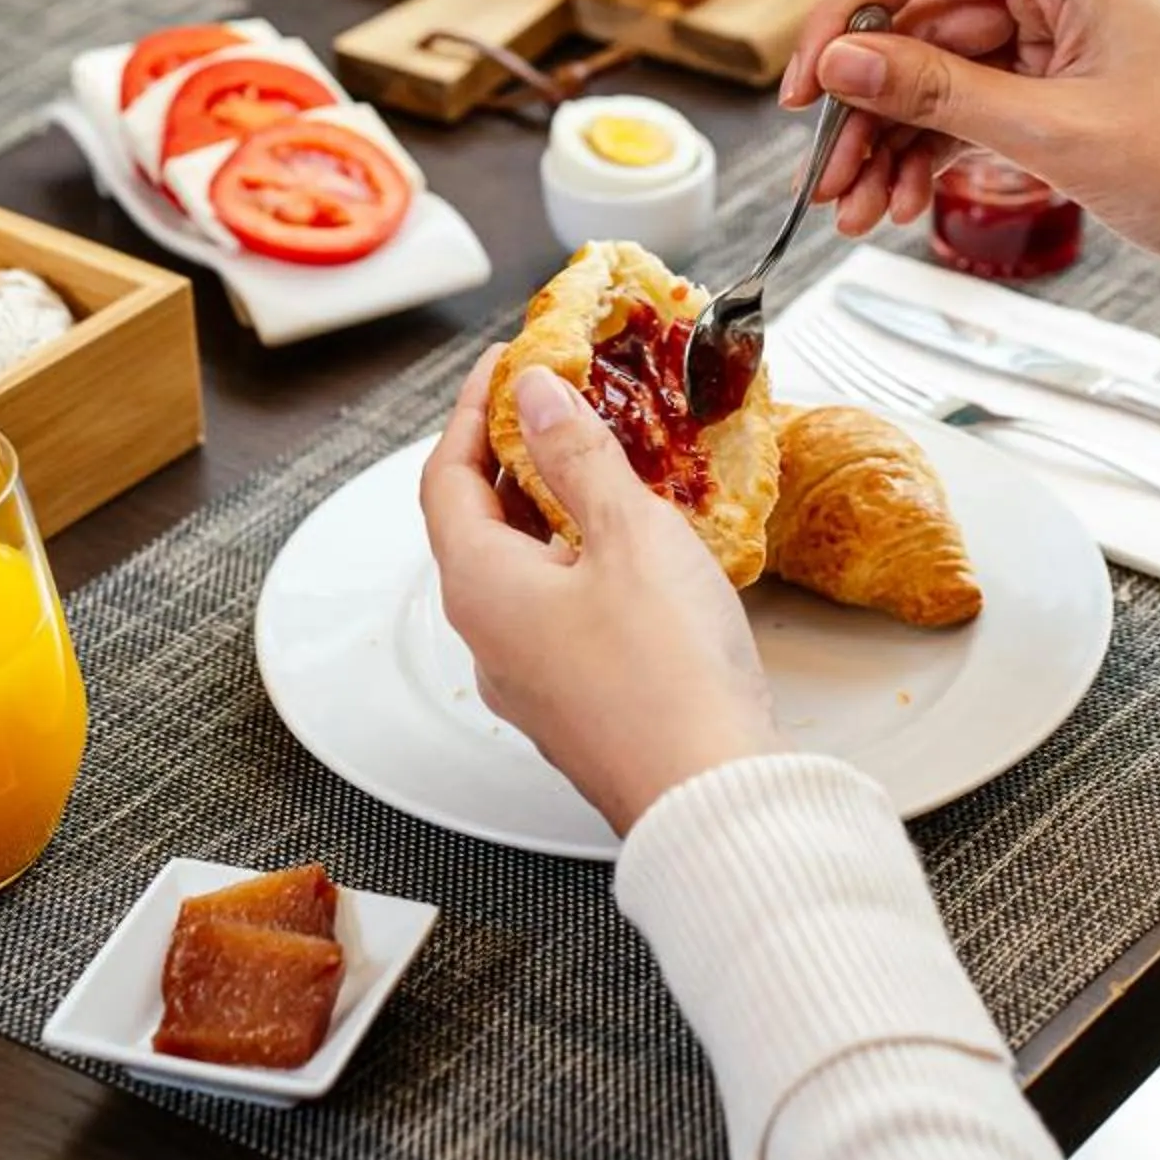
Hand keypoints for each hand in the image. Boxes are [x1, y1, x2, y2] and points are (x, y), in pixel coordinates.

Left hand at [421, 350, 785, 837]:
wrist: (712, 795)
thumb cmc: (667, 670)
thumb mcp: (628, 532)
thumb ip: (577, 453)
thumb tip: (535, 394)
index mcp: (479, 587)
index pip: (447, 476)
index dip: (474, 411)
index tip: (506, 365)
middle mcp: (488, 637)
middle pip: (478, 524)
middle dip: (514, 456)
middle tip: (558, 401)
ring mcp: (529, 678)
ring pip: (522, 571)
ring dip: (553, 509)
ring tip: (605, 460)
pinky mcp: (575, 704)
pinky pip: (559, 612)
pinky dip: (580, 560)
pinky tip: (635, 545)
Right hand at [782, 0, 1159, 368]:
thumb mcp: (1055, 133)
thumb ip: (937, 92)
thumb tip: (840, 60)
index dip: (842, 20)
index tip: (802, 90)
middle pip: (921, 24)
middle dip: (867, 107)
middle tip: (824, 176)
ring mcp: (1066, 33)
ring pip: (940, 75)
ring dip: (893, 143)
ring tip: (856, 211)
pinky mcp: (1069, 85)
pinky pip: (975, 106)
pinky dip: (936, 154)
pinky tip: (900, 204)